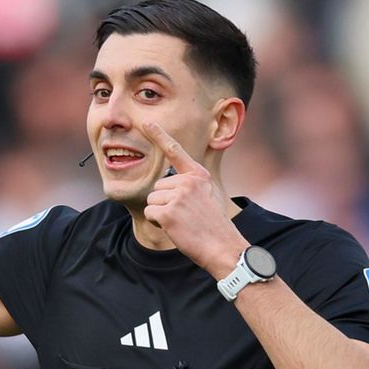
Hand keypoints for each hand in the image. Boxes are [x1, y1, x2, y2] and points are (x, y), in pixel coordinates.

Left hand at [142, 123, 245, 276]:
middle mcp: (188, 181)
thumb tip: (171, 182)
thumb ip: (191, 185)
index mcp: (198, 175)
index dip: (159, 135)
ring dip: (161, 214)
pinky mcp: (168, 212)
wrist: (223, 247)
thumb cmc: (214, 226)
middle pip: (158, 186)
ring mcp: (178, 196)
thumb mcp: (209, 196)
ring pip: (152, 200)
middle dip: (165, 202)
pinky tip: (175, 228)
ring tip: (182, 222)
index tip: (145, 122)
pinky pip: (150, 213)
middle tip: (185, 216)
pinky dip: (157, 223)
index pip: (175, 151)